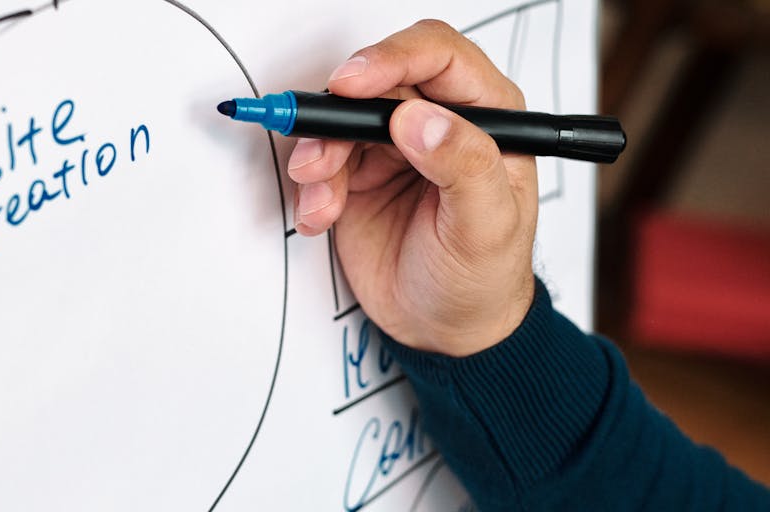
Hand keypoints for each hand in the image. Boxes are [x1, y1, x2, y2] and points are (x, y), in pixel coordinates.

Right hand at [288, 20, 537, 356]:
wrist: (445, 333)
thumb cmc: (484, 281)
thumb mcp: (487, 229)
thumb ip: (464, 168)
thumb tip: (419, 119)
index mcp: (487, 119)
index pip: (438, 58)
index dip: (391, 60)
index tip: (352, 84)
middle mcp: (438, 124)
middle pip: (377, 84)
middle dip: (340, 115)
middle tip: (320, 151)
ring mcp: (394, 149)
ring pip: (341, 121)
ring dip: (320, 156)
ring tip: (323, 199)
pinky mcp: (358, 176)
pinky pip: (321, 160)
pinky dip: (312, 187)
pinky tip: (322, 216)